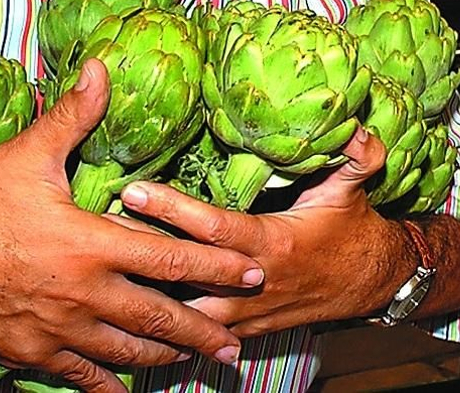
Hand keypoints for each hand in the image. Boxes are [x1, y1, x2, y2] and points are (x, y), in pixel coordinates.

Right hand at [0, 60, 259, 391]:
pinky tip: (126, 388)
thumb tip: (103, 67)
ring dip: (165, 357)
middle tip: (238, 343)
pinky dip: (108, 383)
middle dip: (203, 329)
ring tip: (195, 361)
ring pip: (125, 352)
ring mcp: (56, 329)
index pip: (171, 258)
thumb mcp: (27, 154)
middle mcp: (82, 294)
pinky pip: (79, 374)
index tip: (255, 271)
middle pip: (158, 318)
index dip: (218, 265)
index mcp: (90, 244)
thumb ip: (73, 115)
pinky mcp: (29, 352)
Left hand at [119, 128, 408, 337]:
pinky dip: (158, 324)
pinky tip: (122, 313)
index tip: (135, 190)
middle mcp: (251, 281)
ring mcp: (243, 312)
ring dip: (141, 294)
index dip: (174, 210)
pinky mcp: (239, 328)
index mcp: (272, 242)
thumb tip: (357, 127)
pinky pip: (191, 332)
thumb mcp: (355, 187)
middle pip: (183, 273)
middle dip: (138, 252)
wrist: (366, 284)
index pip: (214, 227)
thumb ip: (357, 155)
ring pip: (181, 312)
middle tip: (93, 229)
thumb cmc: (351, 228)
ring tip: (96, 274)